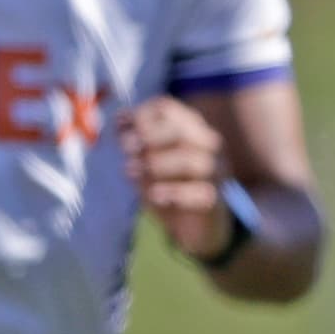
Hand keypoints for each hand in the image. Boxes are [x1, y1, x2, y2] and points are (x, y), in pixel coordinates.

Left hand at [120, 94, 236, 254]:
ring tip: (130, 171)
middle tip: (126, 148)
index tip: (120, 125)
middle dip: (150, 136)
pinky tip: (154, 195)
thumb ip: (135, 141)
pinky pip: (201, 193)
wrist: (194, 225)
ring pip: (194, 161)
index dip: (141, 114)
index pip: (167, 109)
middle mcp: (206, 146)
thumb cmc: (169, 185)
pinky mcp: (213, 200)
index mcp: (188, 129)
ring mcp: (214, 172)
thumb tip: (120, 118)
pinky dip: (175, 193)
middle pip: (182, 131)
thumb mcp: (147, 161)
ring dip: (158, 164)